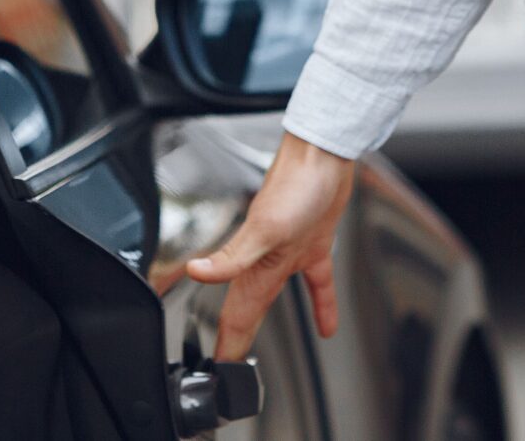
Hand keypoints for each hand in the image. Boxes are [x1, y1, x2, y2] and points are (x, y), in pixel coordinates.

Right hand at [184, 131, 356, 359]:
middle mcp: (266, 261)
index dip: (227, 346)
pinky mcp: (312, 244)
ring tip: (258, 350)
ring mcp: (289, 253)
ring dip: (263, 324)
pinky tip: (326, 325)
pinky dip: (321, 305)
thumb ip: (233, 255)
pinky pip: (315, 283)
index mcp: (252, 264)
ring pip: (272, 298)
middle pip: (248, 312)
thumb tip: (198, 271)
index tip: (218, 371)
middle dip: (236, 340)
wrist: (324, 153)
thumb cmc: (296, 183)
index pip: (235, 315)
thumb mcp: (265, 226)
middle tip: (229, 368)